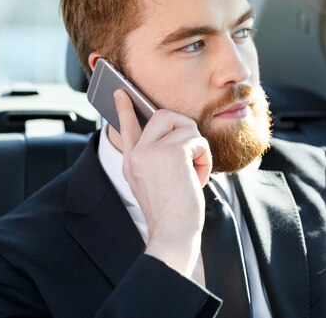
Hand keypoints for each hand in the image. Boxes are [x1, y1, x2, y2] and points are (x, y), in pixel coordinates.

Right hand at [114, 89, 211, 275]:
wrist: (173, 233)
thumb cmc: (172, 213)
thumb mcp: (155, 183)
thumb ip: (158, 158)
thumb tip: (178, 133)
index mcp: (132, 162)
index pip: (126, 127)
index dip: (125, 108)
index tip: (120, 92)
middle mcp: (138, 154)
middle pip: (163, 115)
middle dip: (184, 128)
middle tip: (192, 150)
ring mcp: (152, 151)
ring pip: (186, 127)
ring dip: (198, 149)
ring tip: (194, 173)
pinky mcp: (172, 153)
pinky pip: (198, 141)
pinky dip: (204, 159)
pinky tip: (198, 178)